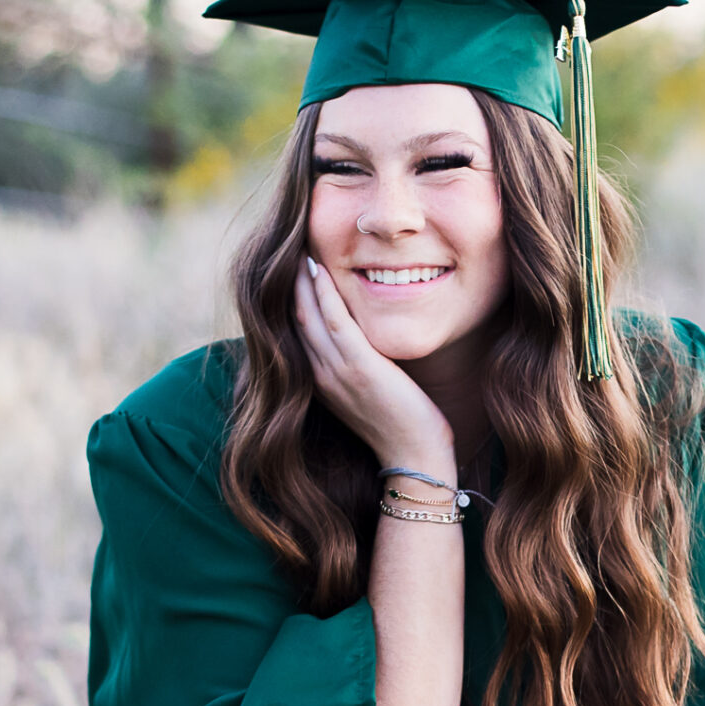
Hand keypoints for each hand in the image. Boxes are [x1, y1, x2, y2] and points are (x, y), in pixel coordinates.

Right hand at [293, 256, 452, 466]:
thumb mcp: (370, 393)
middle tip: (289, 249)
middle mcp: (320, 375)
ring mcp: (336, 371)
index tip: (293, 270)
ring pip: (308, 315)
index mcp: (320, 382)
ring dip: (302, 280)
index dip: (292, 299)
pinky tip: (319, 268)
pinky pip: (334, 320)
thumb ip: (359, 367)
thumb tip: (366, 342)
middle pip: (294, 319)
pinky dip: (324, 292)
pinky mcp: (359, 367)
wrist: (414, 456)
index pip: (297, 331)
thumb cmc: (401, 426)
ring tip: (299, 249)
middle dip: (290, 283)